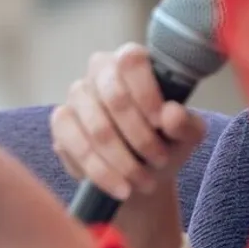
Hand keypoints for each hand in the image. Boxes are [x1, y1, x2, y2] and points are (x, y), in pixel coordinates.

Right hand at [51, 43, 207, 198]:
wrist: (139, 176)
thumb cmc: (165, 144)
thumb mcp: (187, 137)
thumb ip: (186, 124)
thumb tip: (171, 113)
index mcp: (132, 62)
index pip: (131, 60)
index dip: (146, 92)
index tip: (160, 122)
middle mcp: (100, 71)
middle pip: (114, 96)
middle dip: (140, 137)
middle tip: (160, 160)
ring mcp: (77, 95)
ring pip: (98, 128)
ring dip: (124, 162)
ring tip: (144, 181)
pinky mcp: (61, 123)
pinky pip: (76, 146)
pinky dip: (102, 172)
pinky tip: (120, 187)